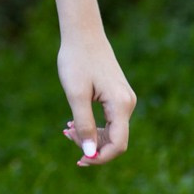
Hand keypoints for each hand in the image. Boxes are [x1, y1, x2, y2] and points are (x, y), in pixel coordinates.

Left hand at [56, 33, 134, 166]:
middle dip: (92, 145)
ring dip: (91, 135)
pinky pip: (110, 119)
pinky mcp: (117, 95)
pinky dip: (94, 125)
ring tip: (66, 129)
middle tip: (66, 134)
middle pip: (115, 140)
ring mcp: (124, 99)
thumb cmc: (77, 60)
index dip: (100, 157)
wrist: (82, 33)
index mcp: (121, 105)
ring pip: (112, 130)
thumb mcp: (75, 94)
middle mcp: (128, 104)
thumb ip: (83, 124)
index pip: (118, 144)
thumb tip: (89, 154)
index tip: (79, 160)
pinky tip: (73, 122)